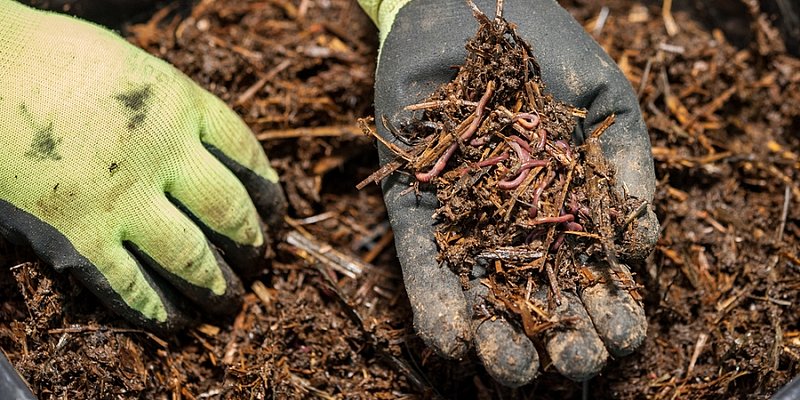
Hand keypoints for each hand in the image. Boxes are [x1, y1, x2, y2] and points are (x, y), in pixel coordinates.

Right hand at [0, 0, 285, 332]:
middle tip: (258, 258)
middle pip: (229, 211)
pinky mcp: (78, 236)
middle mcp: (163, 154)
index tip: (275, 209)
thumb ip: (171, 108)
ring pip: (190, 257)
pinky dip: (154, 308)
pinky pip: (127, 285)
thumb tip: (198, 147)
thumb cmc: (48, 57)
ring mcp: (123, 199)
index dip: (267, 189)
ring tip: (227, 298)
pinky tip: (170, 320)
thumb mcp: (132, 66)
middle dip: (250, 242)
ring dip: (214, 284)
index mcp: (181, 104)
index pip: (246, 153)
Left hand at [358, 0, 658, 386]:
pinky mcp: (414, 209)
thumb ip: (629, 164)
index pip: (594, 276)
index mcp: (570, 209)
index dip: (610, 311)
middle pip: (542, 300)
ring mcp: (465, 220)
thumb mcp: (604, 100)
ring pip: (483, 296)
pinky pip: (423, 264)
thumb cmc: (544, 49)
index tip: (623, 334)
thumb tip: (644, 244)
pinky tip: (452, 337)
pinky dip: (435, 302)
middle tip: (576, 360)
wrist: (463, 8)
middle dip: (562, 339)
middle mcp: (518, 225)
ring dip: (499, 339)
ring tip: (514, 365)